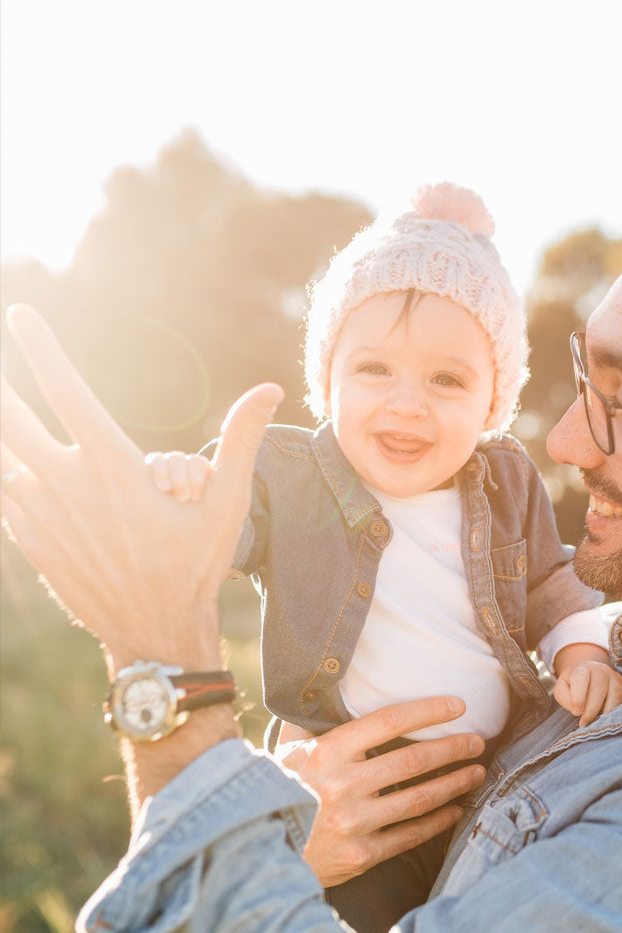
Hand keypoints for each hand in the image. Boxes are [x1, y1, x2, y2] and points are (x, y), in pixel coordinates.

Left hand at [0, 305, 281, 670]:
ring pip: (1, 458)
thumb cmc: (196, 563)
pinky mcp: (31, 542)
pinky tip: (7, 466)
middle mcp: (66, 486)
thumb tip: (269, 389)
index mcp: (112, 467)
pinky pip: (3, 494)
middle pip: (10, 420)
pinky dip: (2, 472)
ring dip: (0, 429)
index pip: (65, 390)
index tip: (20, 314)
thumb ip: (241, 439)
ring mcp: (41, 517)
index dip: (40, 348)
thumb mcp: (227, 501)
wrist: (153, 632)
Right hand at [277, 697, 487, 886]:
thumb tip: (321, 680)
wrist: (255, 852)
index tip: (457, 706)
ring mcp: (353, 822)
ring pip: (418, 798)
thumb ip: (308, 719)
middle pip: (413, 760)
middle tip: (478, 740)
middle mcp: (343, 785)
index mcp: (327, 752)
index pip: (389, 721)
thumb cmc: (275, 790)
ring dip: (454, 783)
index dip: (428, 711)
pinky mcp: (360, 855)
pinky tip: (455, 809)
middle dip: (453, 748)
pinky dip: (437, 822)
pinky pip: (409, 835)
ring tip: (476, 772)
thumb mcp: (286, 750)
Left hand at [554, 661, 621, 726]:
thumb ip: (565, 698)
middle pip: (599, 689)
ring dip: (607, 711)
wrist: (587, 675)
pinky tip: (616, 717)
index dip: (578, 697)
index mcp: (582, 669)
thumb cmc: (572, 686)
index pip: (581, 678)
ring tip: (598, 723)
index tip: (576, 712)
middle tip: (585, 723)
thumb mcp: (562, 689)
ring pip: (616, 693)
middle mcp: (600, 670)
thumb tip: (578, 710)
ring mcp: (615, 677)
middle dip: (592, 709)